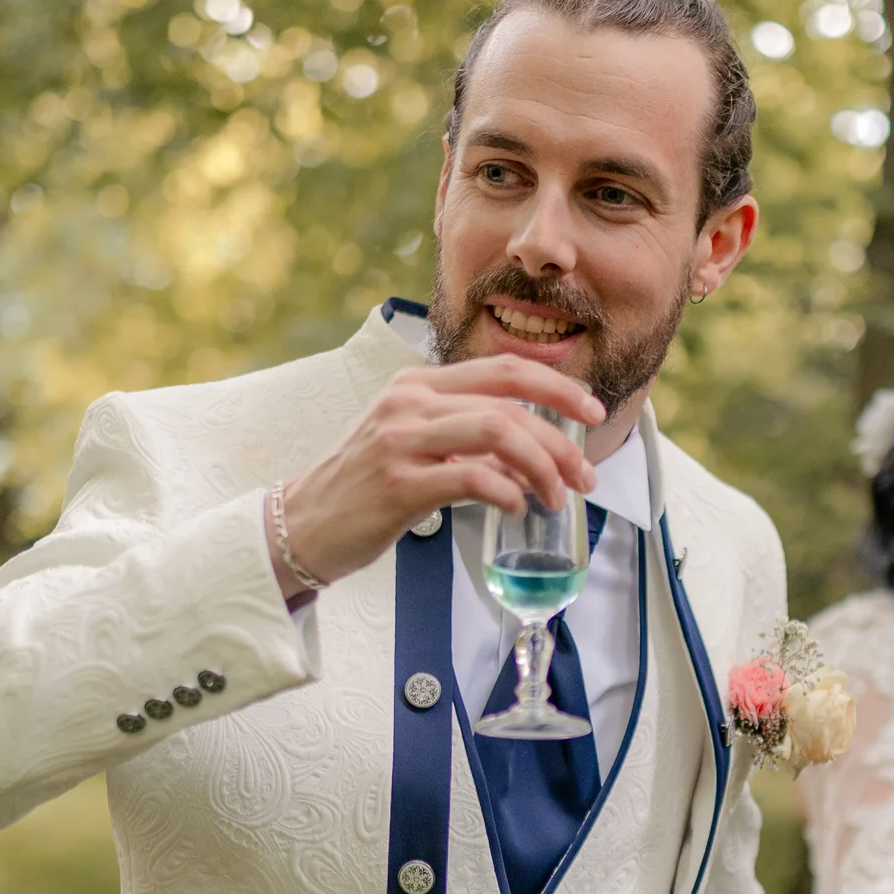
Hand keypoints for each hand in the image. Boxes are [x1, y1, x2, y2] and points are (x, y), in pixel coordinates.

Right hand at [270, 357, 604, 594]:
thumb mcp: (413, 445)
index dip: (558, 385)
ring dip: (542, 467)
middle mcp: (409, 402)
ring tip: (556, 497)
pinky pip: (472, 478)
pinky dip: (506, 492)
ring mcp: (401, 440)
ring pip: (498, 432)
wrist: (302, 525)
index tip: (591, 412)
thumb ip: (466, 440)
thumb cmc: (363, 489)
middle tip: (585, 476)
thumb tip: (529, 453)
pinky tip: (516, 508)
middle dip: (561, 438)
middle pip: (510, 400)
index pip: (504, 368)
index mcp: (418, 384)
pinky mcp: (398, 484)